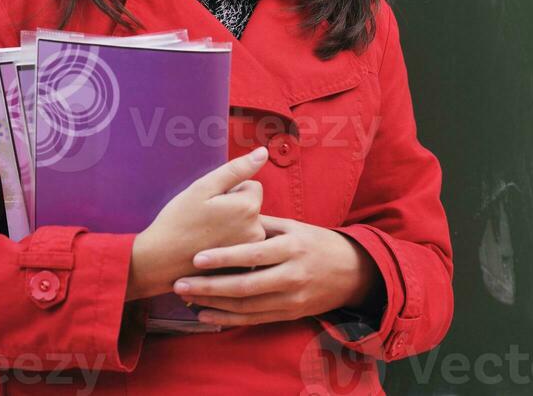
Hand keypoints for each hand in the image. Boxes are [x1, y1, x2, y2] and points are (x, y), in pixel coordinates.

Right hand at [126, 146, 268, 300]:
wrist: (160, 261)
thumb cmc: (179, 220)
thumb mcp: (204, 187)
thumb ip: (237, 169)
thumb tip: (263, 152)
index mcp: (249, 207)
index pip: (251, 186)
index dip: (230, 190)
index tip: (212, 203)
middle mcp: (257, 231)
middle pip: (251, 206)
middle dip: (233, 208)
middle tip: (207, 219)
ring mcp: (251, 252)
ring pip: (247, 225)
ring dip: (232, 225)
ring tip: (207, 234)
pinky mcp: (244, 268)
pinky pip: (243, 244)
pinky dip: (231, 244)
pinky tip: (211, 248)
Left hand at [171, 214, 381, 326]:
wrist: (351, 272)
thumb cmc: (316, 242)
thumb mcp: (294, 226)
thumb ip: (264, 224)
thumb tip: (233, 212)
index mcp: (291, 247)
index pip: (253, 254)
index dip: (224, 257)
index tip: (196, 257)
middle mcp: (291, 275)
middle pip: (246, 285)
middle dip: (210, 286)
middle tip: (181, 283)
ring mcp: (291, 299)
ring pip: (247, 306)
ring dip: (214, 304)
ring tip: (187, 297)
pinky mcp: (289, 315)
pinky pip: (255, 319)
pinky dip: (228, 319)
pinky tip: (206, 315)